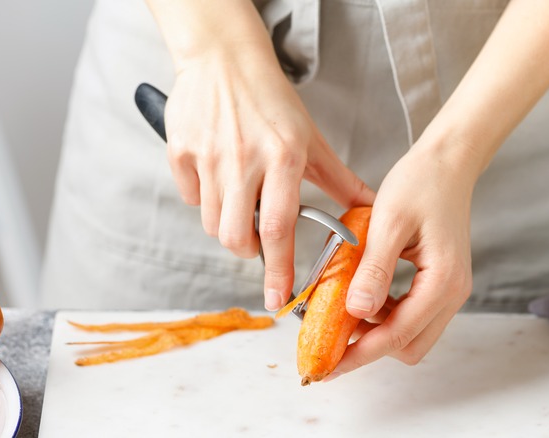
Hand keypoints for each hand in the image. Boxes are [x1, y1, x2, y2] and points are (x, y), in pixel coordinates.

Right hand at [164, 51, 373, 310]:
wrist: (223, 58)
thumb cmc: (271, 99)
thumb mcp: (311, 138)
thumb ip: (338, 179)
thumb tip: (367, 209)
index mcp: (283, 157)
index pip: (278, 229)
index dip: (278, 270)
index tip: (278, 299)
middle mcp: (243, 159)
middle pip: (236, 236)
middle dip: (248, 251)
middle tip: (258, 239)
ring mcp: (208, 156)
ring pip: (211, 222)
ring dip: (227, 224)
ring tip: (240, 199)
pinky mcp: (180, 150)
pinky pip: (189, 196)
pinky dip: (203, 198)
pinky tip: (217, 177)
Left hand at [327, 140, 475, 378]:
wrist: (447, 162)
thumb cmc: (421, 183)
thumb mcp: (389, 222)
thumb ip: (375, 269)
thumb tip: (356, 312)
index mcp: (443, 281)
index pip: (398, 335)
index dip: (359, 355)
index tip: (327, 366)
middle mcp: (452, 293)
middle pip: (409, 345)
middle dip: (369, 348)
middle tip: (330, 341)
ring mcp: (449, 289)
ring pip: (411, 333)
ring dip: (376, 330)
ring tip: (341, 314)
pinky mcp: (440, 282)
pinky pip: (412, 313)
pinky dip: (385, 313)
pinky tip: (362, 295)